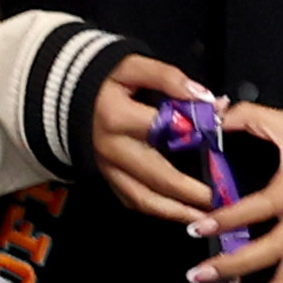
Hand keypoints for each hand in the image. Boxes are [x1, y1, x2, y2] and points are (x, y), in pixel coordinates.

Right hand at [88, 50, 220, 225]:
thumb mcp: (131, 66)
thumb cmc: (101, 81)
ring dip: (176, 211)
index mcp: (117, 117)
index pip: (164, 128)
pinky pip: (131, 200)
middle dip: (191, 192)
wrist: (62, 96)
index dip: (195, 132)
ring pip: (143, 198)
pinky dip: (157, 210)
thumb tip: (203, 97)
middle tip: (220, 198)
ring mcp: (107, 167)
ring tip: (204, 216)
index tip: (220, 136)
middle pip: (157, 176)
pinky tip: (178, 213)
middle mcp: (111, 148)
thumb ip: (167, 78)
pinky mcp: (106, 176)